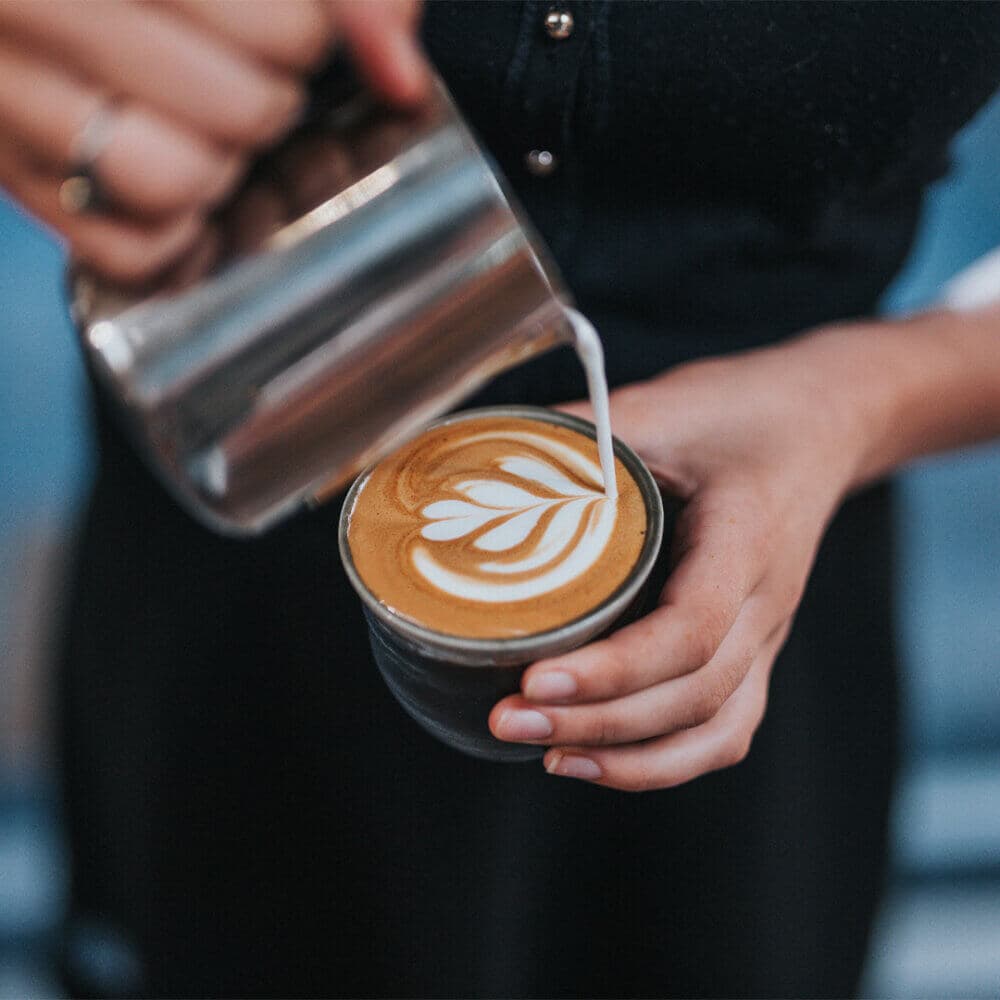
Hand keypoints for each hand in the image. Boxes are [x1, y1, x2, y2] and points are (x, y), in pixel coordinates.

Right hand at [0, 0, 426, 281]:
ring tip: (207, 131)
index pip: (287, 32)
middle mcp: (34, 13)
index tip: (286, 26)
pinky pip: (130, 253)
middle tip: (245, 78)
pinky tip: (175, 180)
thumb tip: (402, 78)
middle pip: (242, 113)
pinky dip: (174, 238)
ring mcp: (10, 103)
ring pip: (173, 184)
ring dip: (220, 170)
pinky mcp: (15, 179)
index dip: (308, 37)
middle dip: (269, 103)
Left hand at [489, 329, 875, 789]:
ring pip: (716, 729)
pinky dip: (665, 760)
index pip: (691, 628)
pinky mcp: (754, 648)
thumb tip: (476, 461)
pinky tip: (600, 760)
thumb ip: (576, 431)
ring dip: (630, 759)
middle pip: (694, 693)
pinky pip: (725, 729)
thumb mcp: (660, 405)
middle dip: (598, 722)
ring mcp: (767, 633)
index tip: (534, 679)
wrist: (819, 423)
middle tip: (509, 720)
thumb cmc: (739, 412)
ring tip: (547, 756)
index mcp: (746, 539)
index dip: (613, 667)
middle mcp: (767, 602)